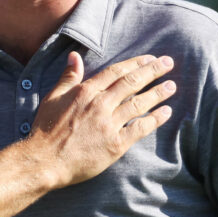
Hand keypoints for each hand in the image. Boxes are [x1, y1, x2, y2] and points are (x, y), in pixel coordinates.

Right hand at [29, 52, 174, 188]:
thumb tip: (75, 55)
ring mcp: (108, 125)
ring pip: (139, 104)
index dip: (136, 63)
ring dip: (158, 93)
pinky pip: (139, 128)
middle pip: (132, 83)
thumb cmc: (46, 129)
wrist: (44, 161)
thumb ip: (68, 76)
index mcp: (86, 91)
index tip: (150, 58)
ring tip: (172, 86)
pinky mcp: (115, 145)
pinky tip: (166, 113)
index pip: (116, 72)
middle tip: (168, 63)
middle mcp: (100, 104)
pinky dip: (155, 120)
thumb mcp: (54, 97)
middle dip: (153, 71)